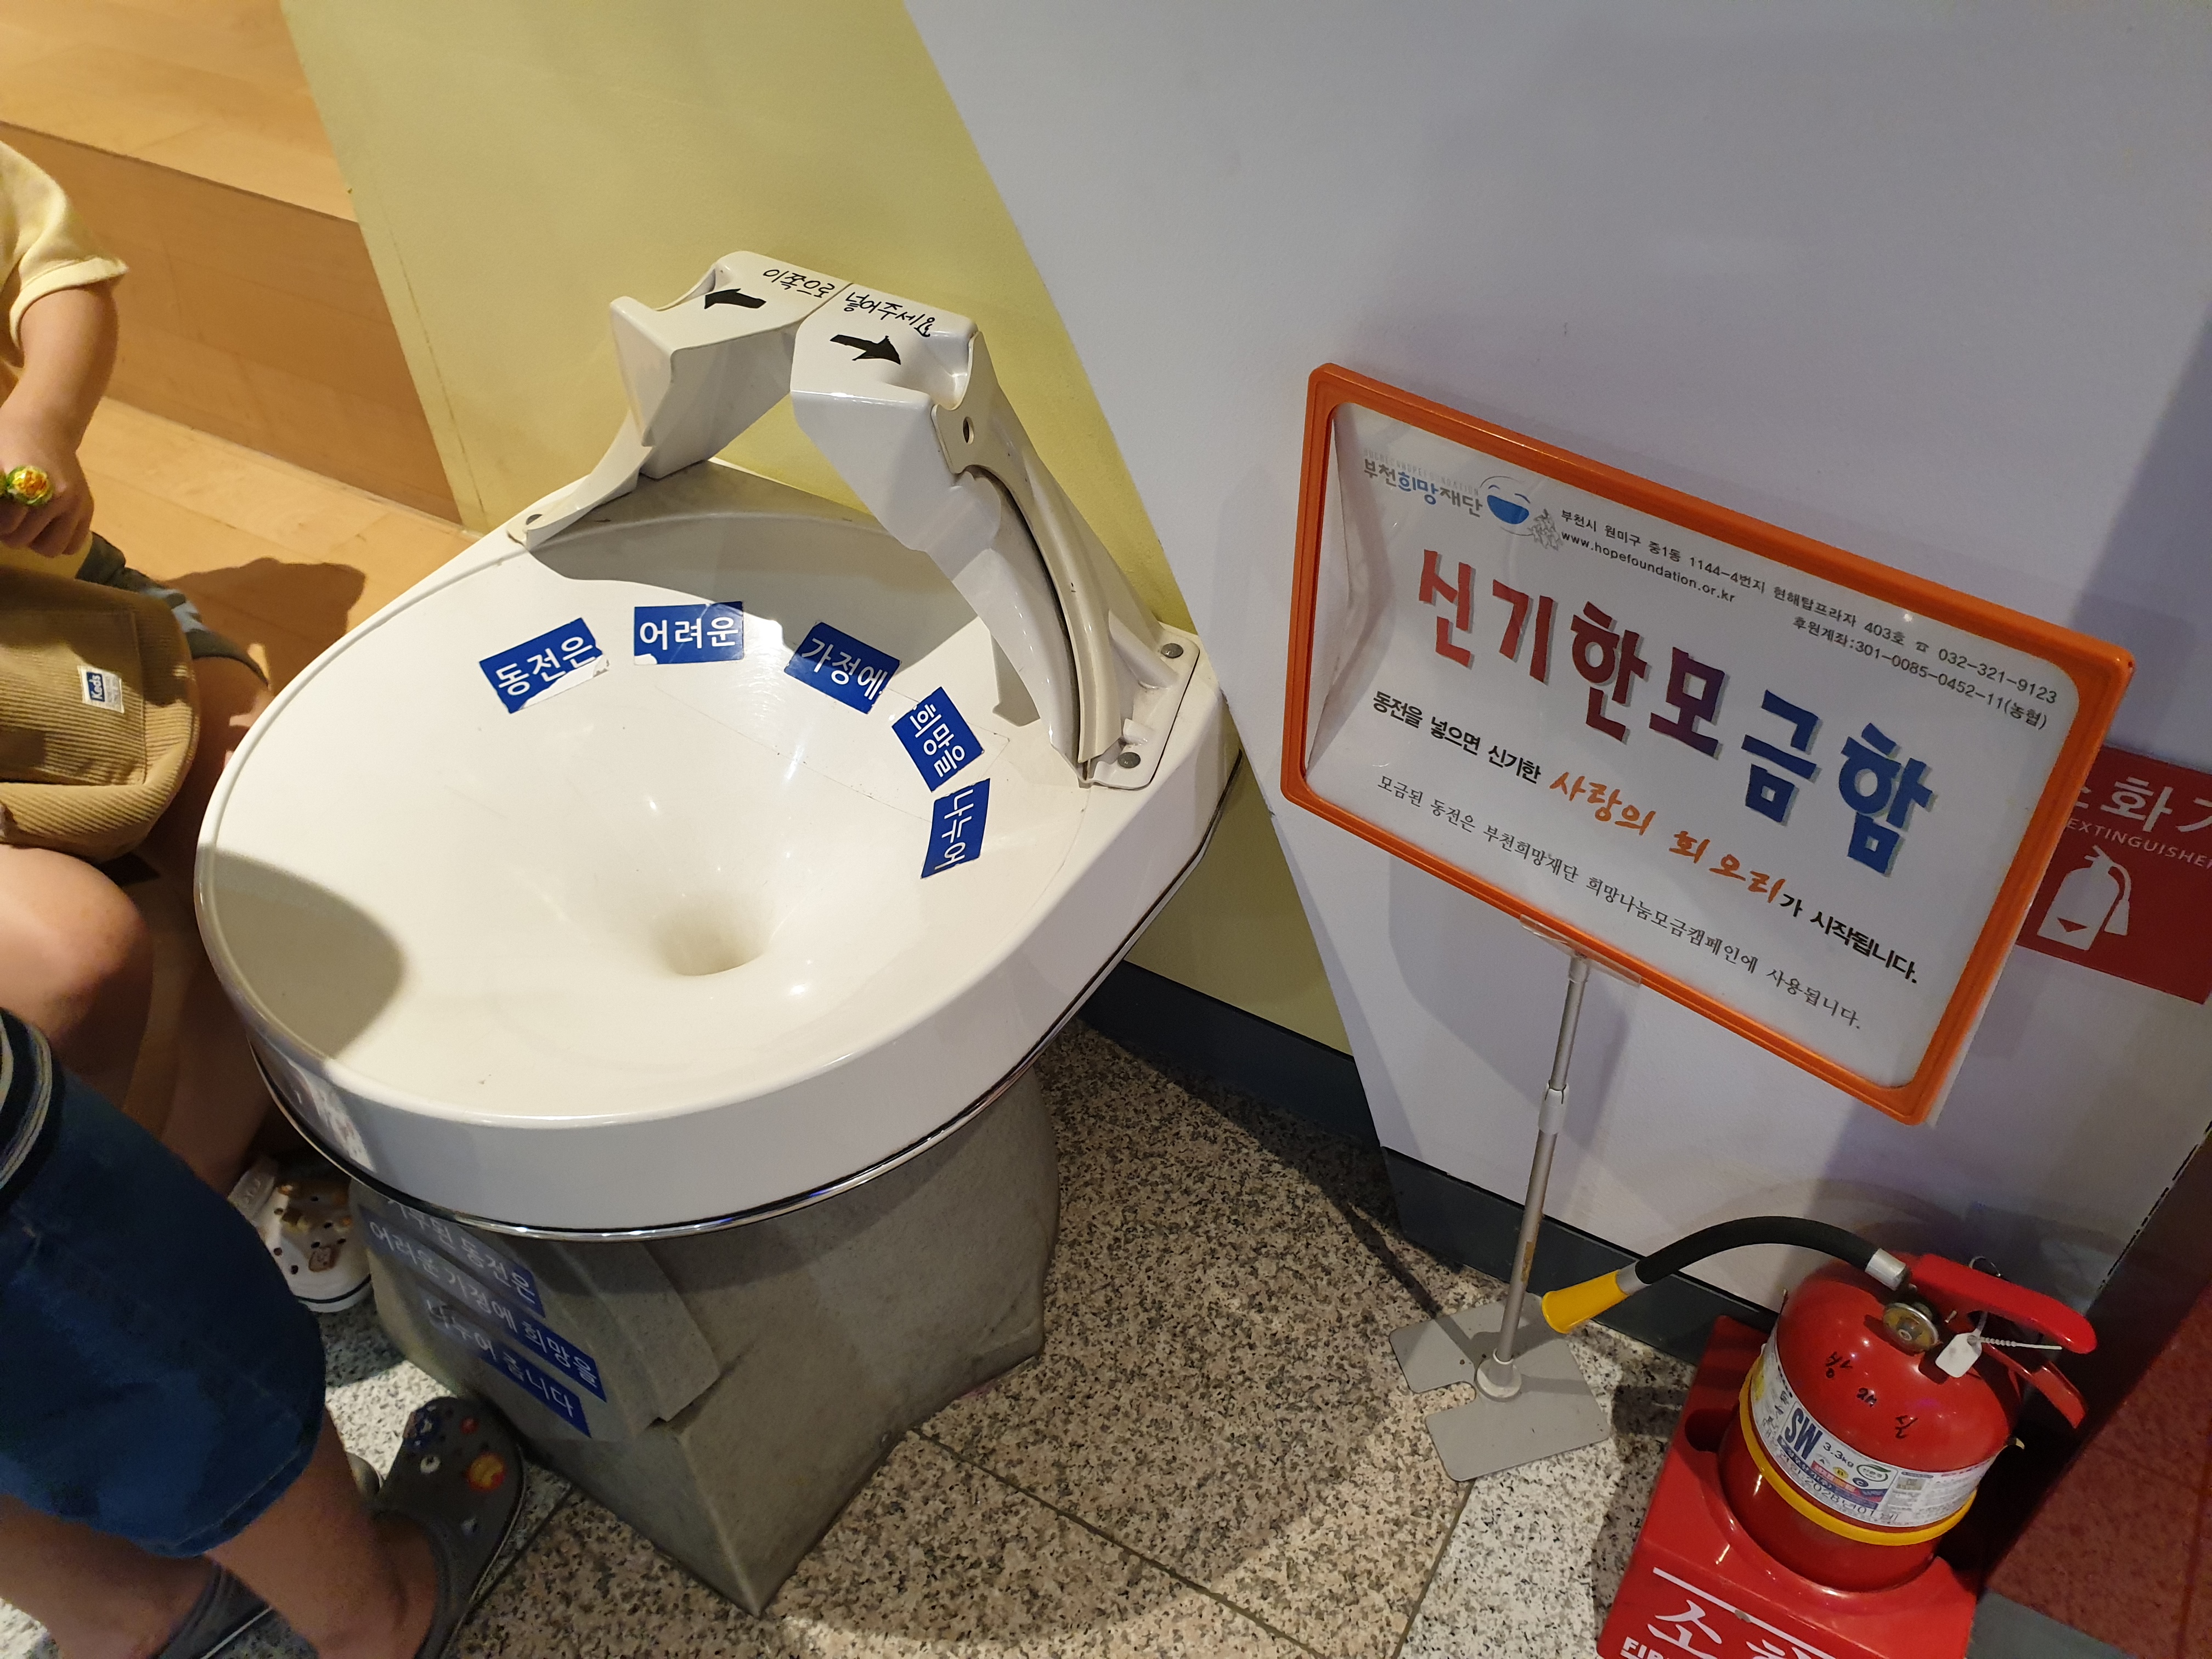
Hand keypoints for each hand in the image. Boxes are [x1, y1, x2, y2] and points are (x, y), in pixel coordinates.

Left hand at [0, 411, 93, 558]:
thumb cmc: (8, 441)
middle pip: (24, 540)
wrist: (45, 426)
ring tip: (28, 523)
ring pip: (51, 549)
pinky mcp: (88, 509)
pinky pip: (73, 544)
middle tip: (8, 516)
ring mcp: (76, 505)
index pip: (6, 525)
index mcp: (29, 484)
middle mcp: (58, 497)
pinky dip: (57, 540)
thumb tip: (1, 516)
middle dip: (11, 532)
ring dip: (34, 540)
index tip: (0, 506)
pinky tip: (47, 525)